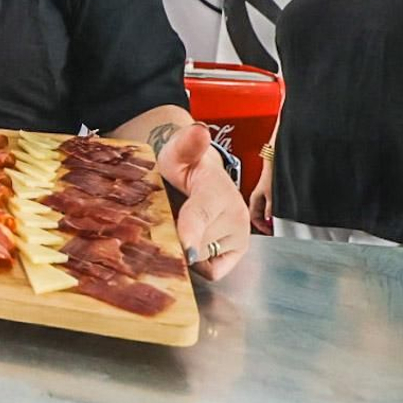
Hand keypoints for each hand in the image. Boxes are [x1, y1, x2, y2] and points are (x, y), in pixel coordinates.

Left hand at [159, 123, 249, 281]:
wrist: (199, 174)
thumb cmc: (185, 164)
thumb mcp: (178, 151)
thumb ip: (187, 144)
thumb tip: (200, 131)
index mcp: (217, 191)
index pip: (202, 216)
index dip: (191, 234)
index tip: (186, 251)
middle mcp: (236, 217)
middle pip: (196, 244)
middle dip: (175, 238)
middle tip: (163, 222)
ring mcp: (239, 237)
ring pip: (202, 259)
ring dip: (185, 249)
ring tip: (178, 228)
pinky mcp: (237, 253)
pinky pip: (214, 271)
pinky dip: (199, 263)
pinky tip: (190, 244)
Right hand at [248, 164, 272, 234]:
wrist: (276, 159)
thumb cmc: (271, 173)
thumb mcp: (271, 195)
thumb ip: (270, 210)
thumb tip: (270, 221)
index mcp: (253, 199)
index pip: (253, 218)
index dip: (260, 227)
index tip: (269, 232)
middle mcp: (257, 198)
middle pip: (258, 216)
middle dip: (266, 224)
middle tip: (274, 230)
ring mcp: (264, 195)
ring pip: (265, 211)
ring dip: (271, 217)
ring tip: (278, 222)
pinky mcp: (270, 192)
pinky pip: (270, 206)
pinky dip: (274, 211)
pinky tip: (281, 212)